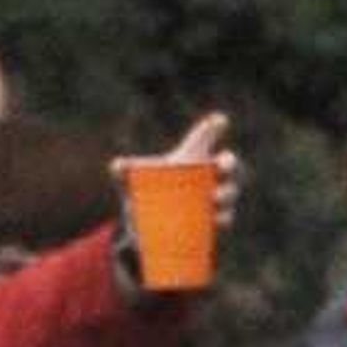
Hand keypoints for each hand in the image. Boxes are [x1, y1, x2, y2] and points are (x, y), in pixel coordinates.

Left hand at [110, 110, 244, 245]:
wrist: (150, 224)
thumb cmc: (151, 190)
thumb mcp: (137, 181)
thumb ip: (126, 171)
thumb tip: (117, 166)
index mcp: (197, 161)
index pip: (207, 140)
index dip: (214, 128)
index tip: (219, 121)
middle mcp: (213, 179)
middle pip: (230, 168)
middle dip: (230, 165)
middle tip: (220, 169)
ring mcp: (215, 202)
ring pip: (229, 196)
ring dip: (227, 196)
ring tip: (214, 199)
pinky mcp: (212, 224)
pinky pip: (224, 222)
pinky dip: (223, 222)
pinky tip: (218, 222)